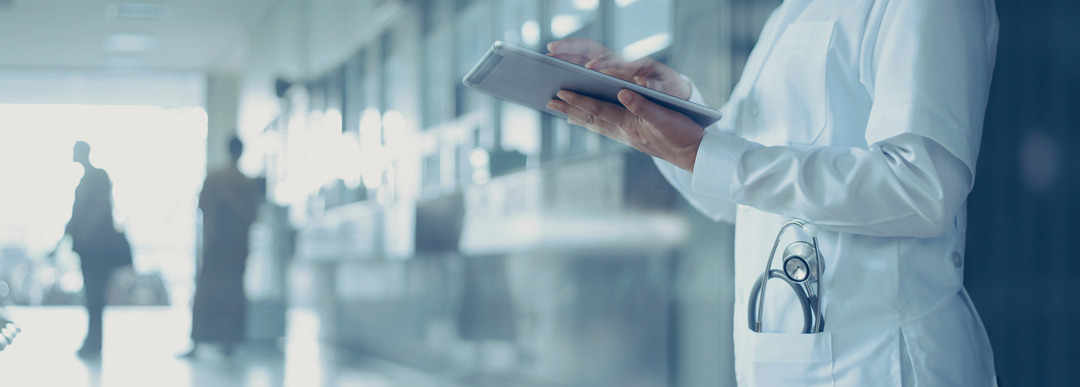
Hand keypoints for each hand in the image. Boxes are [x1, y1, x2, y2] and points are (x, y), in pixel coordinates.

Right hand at [547, 38, 691, 99]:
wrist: (670, 88)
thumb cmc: (668, 87)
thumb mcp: (666, 88)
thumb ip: (656, 86)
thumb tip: (644, 84)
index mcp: (634, 62)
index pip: (615, 58)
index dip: (603, 63)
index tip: (590, 68)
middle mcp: (618, 61)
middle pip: (591, 49)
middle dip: (571, 47)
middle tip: (551, 50)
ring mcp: (609, 67)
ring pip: (582, 57)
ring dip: (564, 56)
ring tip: (546, 61)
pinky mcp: (604, 75)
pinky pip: (581, 69)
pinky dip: (568, 70)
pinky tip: (554, 80)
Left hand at [547, 89, 704, 171]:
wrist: (694, 155)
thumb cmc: (682, 134)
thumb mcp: (665, 117)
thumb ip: (643, 105)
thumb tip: (622, 92)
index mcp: (628, 124)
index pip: (597, 109)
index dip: (578, 100)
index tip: (560, 92)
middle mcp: (623, 131)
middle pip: (590, 118)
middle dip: (569, 110)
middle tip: (548, 102)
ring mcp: (626, 136)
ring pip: (595, 124)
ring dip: (576, 116)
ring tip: (560, 110)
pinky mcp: (632, 137)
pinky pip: (605, 128)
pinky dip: (592, 122)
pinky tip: (586, 120)